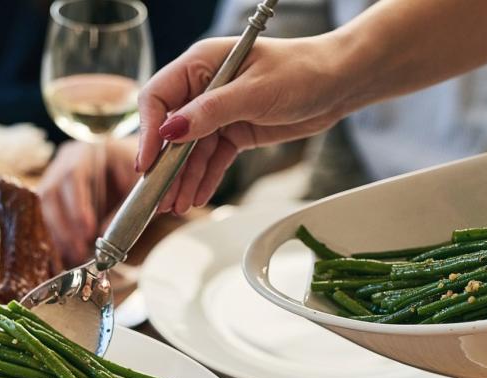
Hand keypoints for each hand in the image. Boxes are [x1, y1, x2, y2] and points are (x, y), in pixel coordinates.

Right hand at [38, 138, 139, 263]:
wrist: (129, 164)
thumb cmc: (134, 173)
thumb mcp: (136, 186)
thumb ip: (123, 208)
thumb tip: (105, 235)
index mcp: (86, 151)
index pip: (72, 175)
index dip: (77, 205)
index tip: (89, 230)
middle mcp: (64, 161)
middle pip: (50, 192)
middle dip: (63, 225)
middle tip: (79, 250)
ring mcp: (54, 176)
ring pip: (44, 206)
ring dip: (58, 233)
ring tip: (75, 255)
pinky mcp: (53, 194)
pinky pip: (46, 215)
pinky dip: (56, 235)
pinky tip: (68, 253)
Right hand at [135, 34, 351, 213]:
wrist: (339, 83)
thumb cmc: (302, 71)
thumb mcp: (255, 91)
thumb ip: (211, 112)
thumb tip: (171, 131)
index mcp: (201, 64)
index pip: (158, 97)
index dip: (148, 130)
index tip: (147, 162)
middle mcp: (203, 88)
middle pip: (171, 130)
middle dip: (165, 165)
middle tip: (159, 197)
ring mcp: (218, 112)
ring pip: (191, 151)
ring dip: (184, 179)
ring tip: (177, 206)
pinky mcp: (234, 132)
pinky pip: (212, 159)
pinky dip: (205, 178)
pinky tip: (197, 197)